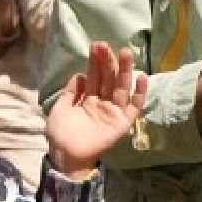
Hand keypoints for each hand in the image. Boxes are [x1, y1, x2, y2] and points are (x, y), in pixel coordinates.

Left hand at [46, 42, 147, 175]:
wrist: (65, 156)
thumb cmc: (60, 134)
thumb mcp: (60, 108)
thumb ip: (70, 92)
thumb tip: (80, 75)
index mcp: (87, 99)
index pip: (94, 76)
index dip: (95, 62)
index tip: (96, 46)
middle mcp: (102, 103)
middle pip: (108, 79)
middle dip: (108, 62)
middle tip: (106, 45)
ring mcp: (113, 112)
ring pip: (121, 87)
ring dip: (124, 70)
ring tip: (125, 53)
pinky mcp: (123, 122)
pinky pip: (134, 106)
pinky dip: (140, 93)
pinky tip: (141, 77)